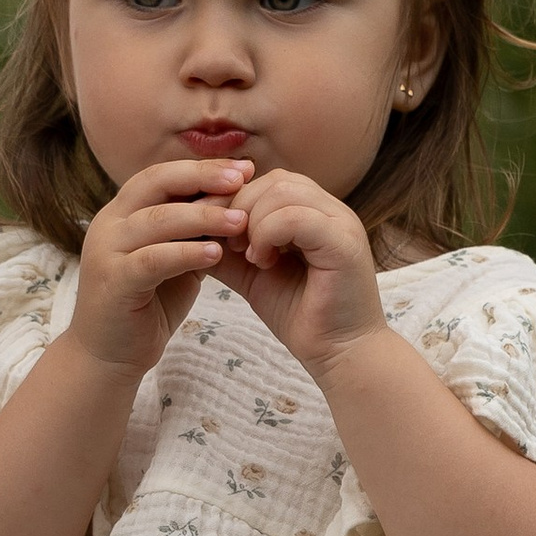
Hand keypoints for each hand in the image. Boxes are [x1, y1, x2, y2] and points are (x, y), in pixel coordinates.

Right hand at [67, 158, 251, 380]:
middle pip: (157, 183)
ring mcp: (106, 251)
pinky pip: (153, 259)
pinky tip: (216, 254)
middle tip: (244, 181)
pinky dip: (186, 253)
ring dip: (204, 217)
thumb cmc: (147, 304)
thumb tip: (238, 201)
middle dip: (204, 178)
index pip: (163, 174)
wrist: (109, 355)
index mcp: (123, 212)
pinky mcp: (113, 282)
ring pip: (158, 220)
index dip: (203, 168)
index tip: (245, 169)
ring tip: (241, 220)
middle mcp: (109, 223)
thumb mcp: (174, 259)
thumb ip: (194, 232)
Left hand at [214, 164, 386, 379]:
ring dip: (253, 222)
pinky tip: (262, 263)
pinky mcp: (344, 243)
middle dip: (239, 208)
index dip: (235, 201)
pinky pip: (295, 217)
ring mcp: (341, 223)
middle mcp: (332, 211)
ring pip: (282, 192)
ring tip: (248, 256)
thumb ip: (229, 249)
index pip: (269, 181)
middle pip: (274, 181)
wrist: (338, 354)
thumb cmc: (300, 315)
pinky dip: (268, 235)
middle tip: (229, 245)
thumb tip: (192, 231)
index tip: (216, 233)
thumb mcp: (253, 274)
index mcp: (314, 213)